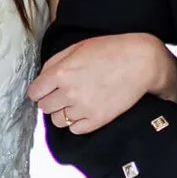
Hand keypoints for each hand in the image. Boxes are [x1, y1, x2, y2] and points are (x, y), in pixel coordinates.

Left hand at [28, 32, 176, 134]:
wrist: (142, 62)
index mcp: (61, 72)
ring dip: (63, 112)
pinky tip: (85, 110)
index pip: (34, 92)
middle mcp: (69, 92)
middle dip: (50, 100)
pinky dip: (77, 122)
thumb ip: (55, 62)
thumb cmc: (111, 50)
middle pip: (44, 107)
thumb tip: (42, 78)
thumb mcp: (78, 47)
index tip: (45, 89)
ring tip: (75, 102)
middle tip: (61, 93)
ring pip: (59, 120)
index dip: (39, 90)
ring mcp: (84, 108)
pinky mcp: (98, 119)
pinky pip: (75, 130)